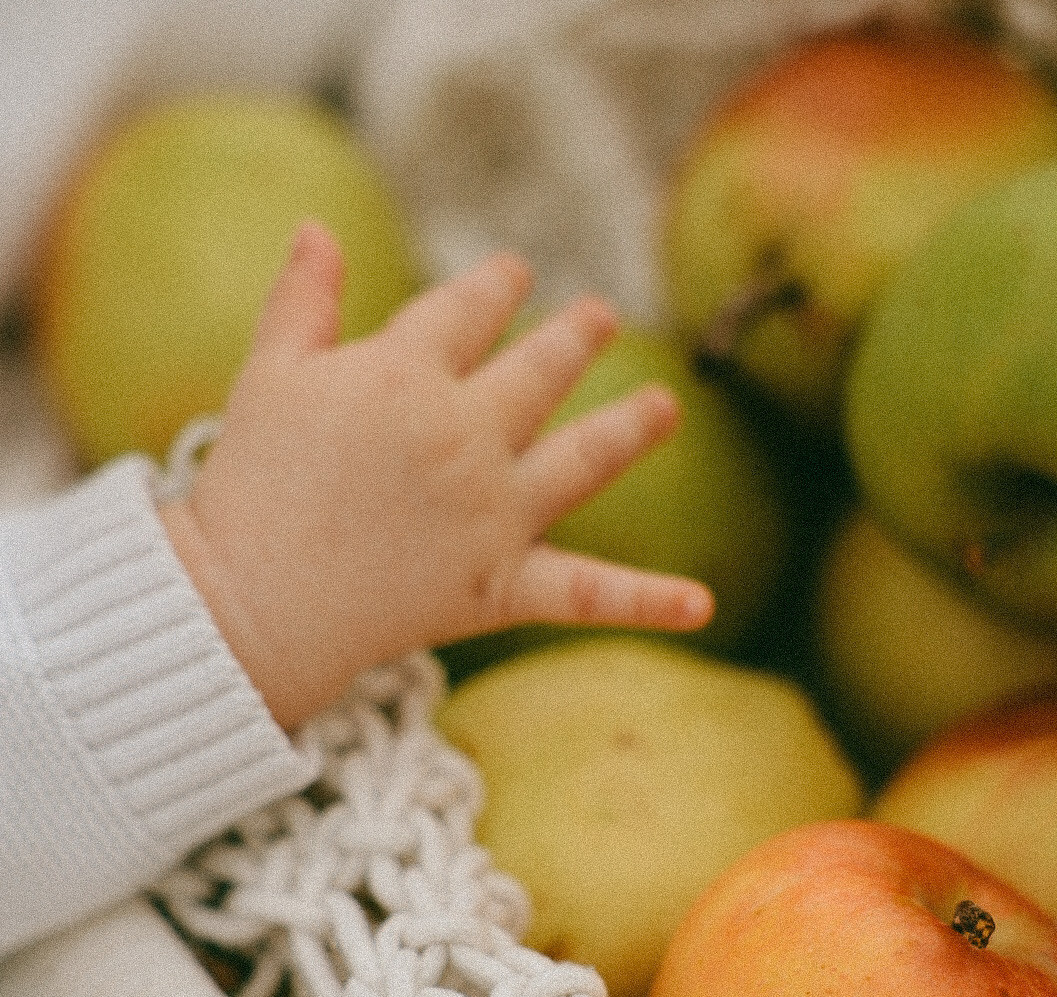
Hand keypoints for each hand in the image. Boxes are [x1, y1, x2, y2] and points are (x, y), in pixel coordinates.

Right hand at [161, 220, 712, 730]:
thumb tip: (318, 227)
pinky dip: (647, 602)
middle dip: (575, 338)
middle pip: (540, 370)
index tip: (515, 272)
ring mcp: (494, 510)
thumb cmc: (250, 484)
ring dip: (631, 426)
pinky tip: (702, 604)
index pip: (469, 309)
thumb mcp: (268, 376)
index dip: (498, 284)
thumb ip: (304, 300)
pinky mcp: (501, 585)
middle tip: (602, 318)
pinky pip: (588, 593)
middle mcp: (467, 433)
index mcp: (408, 372)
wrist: (250, 599)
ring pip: (584, 457)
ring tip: (667, 406)